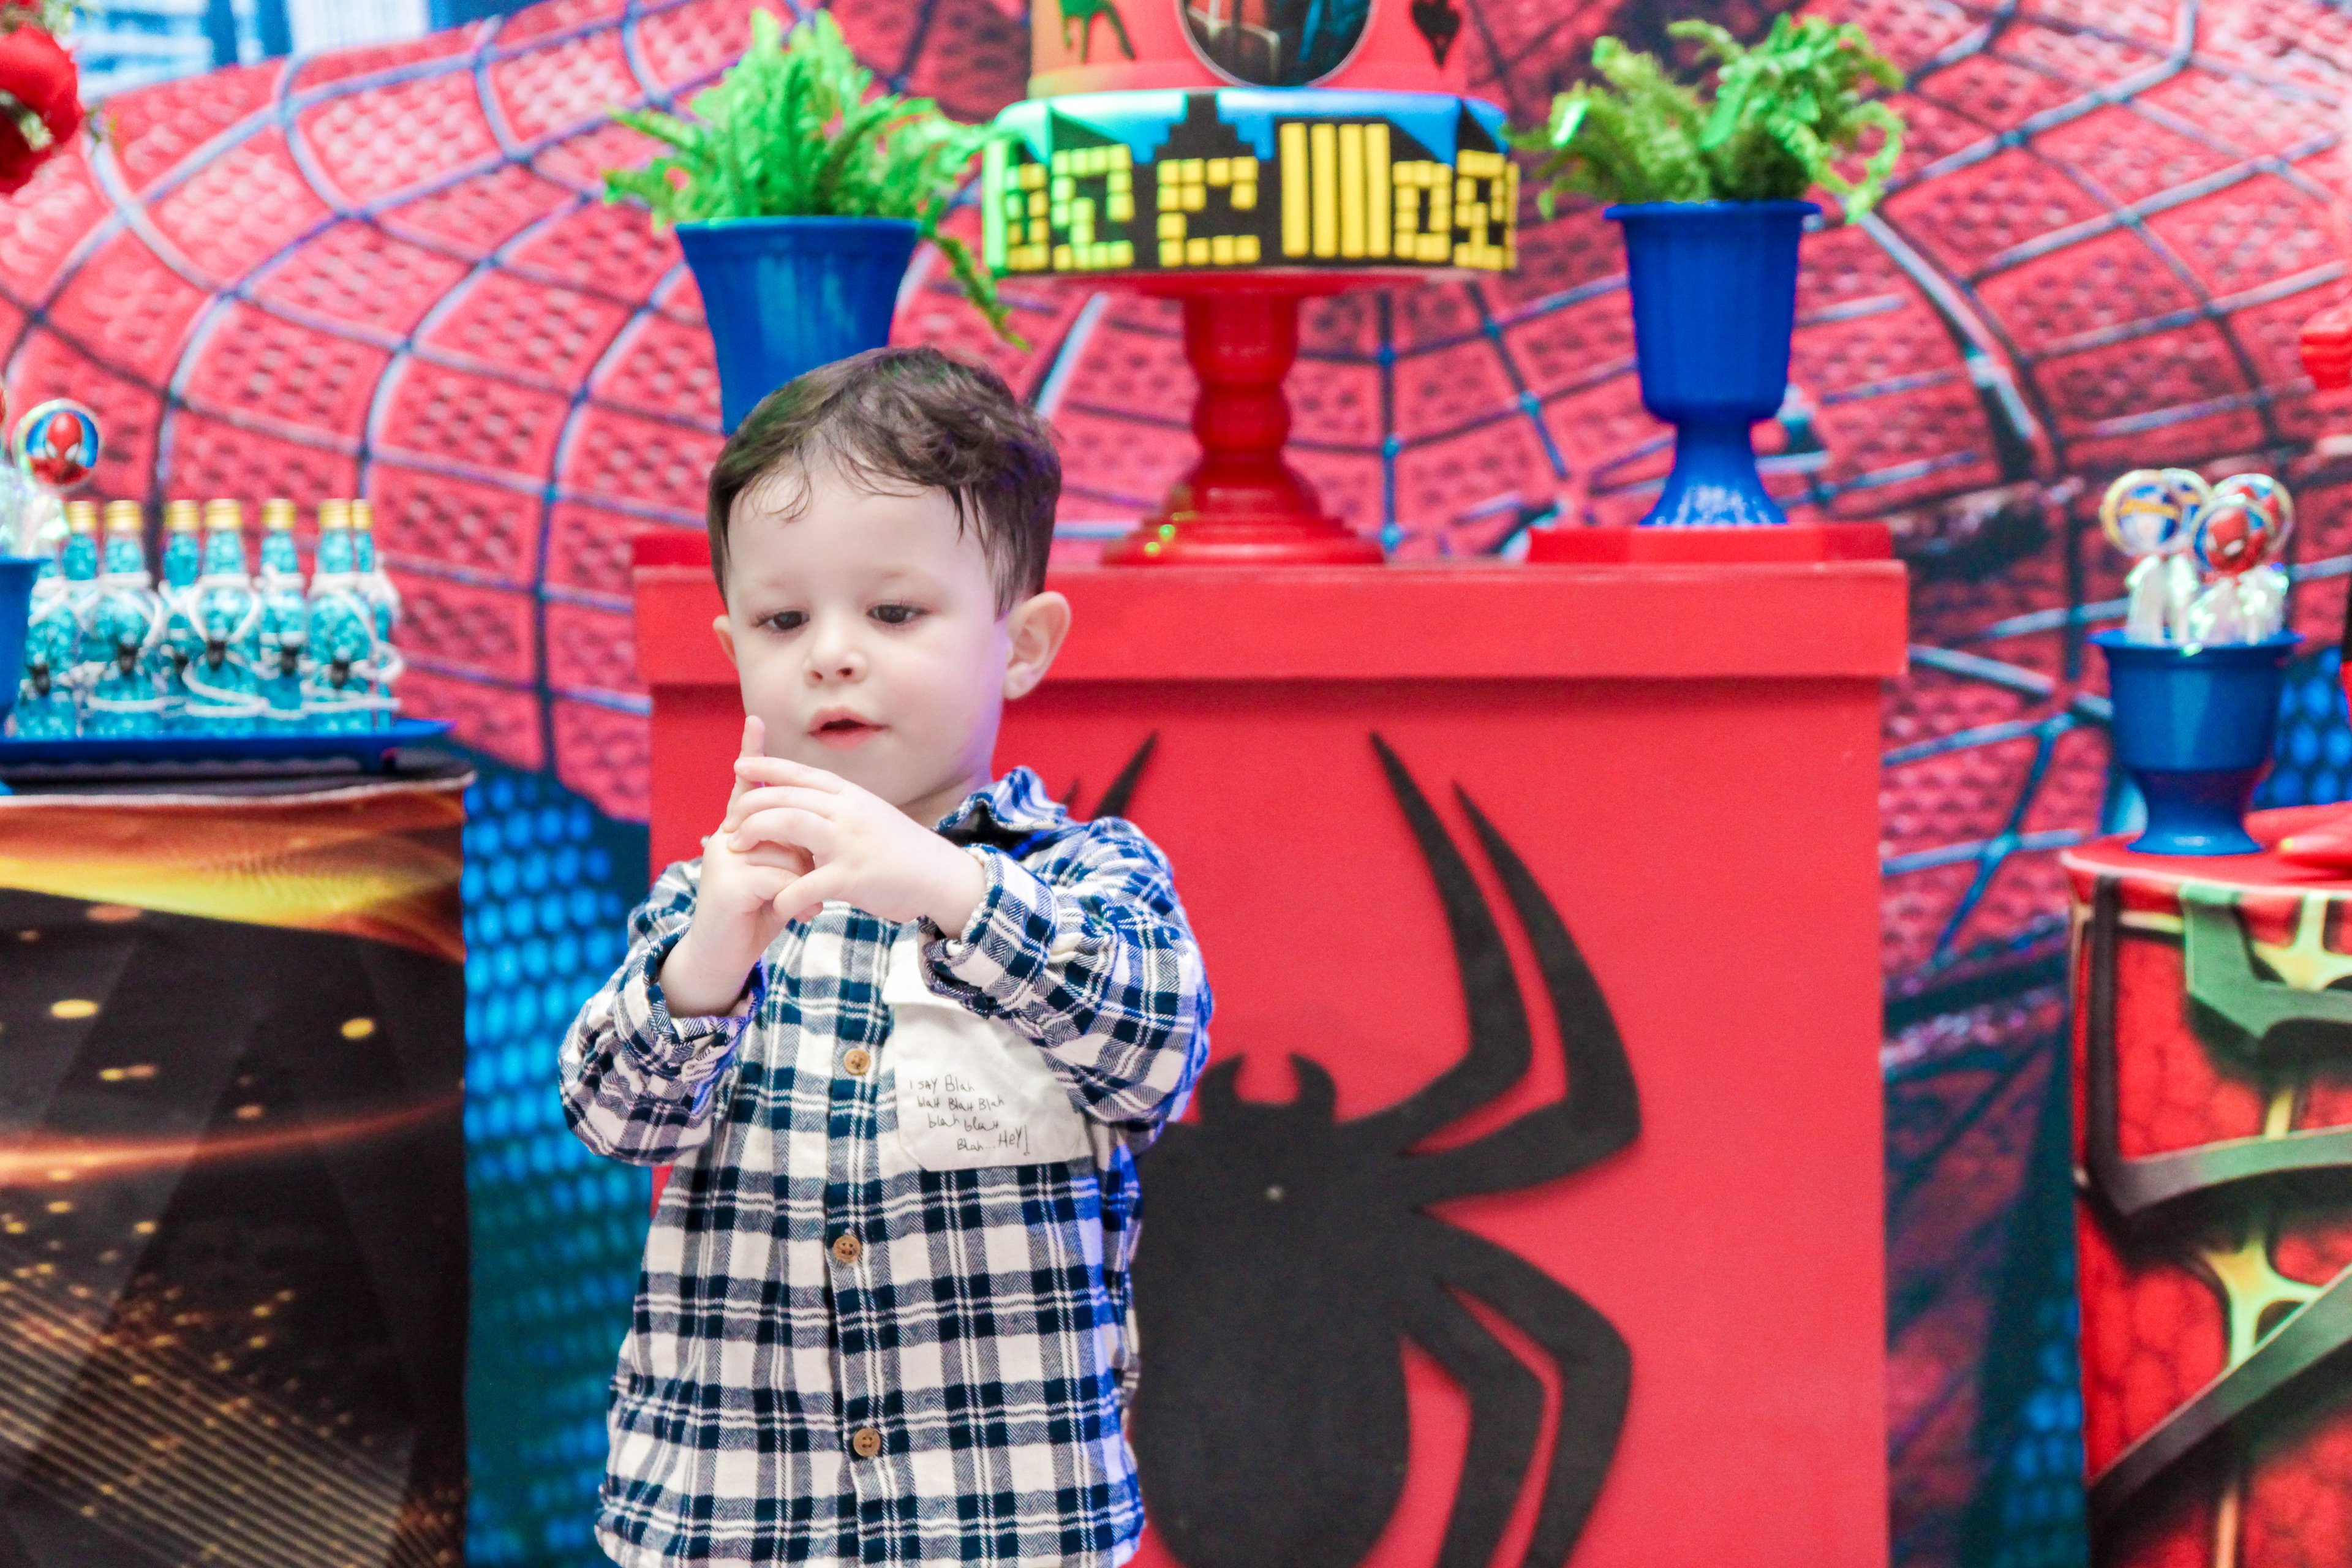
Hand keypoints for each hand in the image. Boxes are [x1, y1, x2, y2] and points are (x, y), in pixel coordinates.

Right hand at [659, 716, 813, 1016]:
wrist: (725, 958)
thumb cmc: (757, 915)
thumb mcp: (779, 877)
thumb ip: (791, 852)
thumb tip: (815, 838)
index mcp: (737, 831)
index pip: (747, 786)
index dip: (752, 753)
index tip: (756, 718)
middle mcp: (725, 837)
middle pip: (783, 823)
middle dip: (806, 857)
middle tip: (812, 886)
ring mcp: (723, 857)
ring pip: (786, 852)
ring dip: (805, 884)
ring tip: (804, 908)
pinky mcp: (728, 882)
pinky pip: (779, 876)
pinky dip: (796, 898)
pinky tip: (796, 916)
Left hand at [723, 755, 986, 933]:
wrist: (942, 876)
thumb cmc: (902, 850)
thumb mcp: (870, 815)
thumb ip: (839, 808)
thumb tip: (806, 803)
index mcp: (850, 795)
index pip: (800, 773)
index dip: (766, 767)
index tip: (739, 766)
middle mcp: (847, 812)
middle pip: (785, 796)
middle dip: (749, 806)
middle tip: (728, 824)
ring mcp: (849, 842)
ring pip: (789, 825)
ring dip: (757, 834)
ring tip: (738, 849)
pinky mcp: (852, 877)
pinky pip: (806, 884)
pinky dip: (785, 895)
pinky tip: (775, 905)